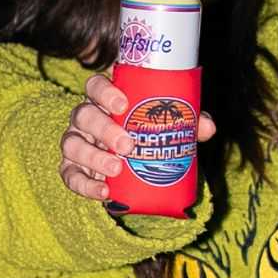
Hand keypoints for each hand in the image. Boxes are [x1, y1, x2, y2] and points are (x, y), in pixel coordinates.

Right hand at [59, 73, 216, 201]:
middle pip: (83, 115)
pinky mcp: (71, 169)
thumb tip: (207, 127)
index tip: (123, 104)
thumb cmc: (145, 136)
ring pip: (72, 144)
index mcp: (104, 101)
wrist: (128, 169)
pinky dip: (85, 185)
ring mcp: (75, 143)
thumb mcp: (164, 127)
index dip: (104, 92)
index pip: (94, 86)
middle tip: (128, 145)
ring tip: (116, 169)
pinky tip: (103, 192)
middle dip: (104, 129)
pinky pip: (71, 176)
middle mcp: (85, 119)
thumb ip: (185, 123)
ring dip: (93, 157)